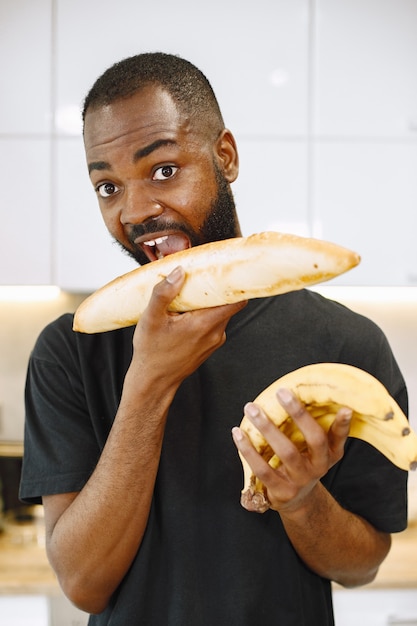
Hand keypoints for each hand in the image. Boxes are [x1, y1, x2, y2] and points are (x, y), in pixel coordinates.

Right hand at [130, 266, 246, 386]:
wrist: (154, 381)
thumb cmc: (152, 353)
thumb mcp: (151, 318)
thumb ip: (164, 293)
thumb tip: (178, 272)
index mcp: (205, 324)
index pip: (237, 300)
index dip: (234, 284)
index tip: (226, 272)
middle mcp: (215, 333)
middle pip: (227, 303)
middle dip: (214, 290)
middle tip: (198, 281)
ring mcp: (215, 341)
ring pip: (220, 313)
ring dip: (207, 304)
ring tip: (186, 300)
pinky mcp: (210, 345)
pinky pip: (213, 324)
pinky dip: (203, 316)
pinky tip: (184, 316)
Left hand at [232, 388, 351, 513]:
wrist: (298, 501)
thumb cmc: (307, 464)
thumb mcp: (323, 452)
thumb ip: (328, 431)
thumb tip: (343, 406)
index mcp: (329, 455)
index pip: (337, 437)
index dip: (343, 425)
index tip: (345, 408)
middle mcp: (318, 467)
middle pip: (313, 439)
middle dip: (298, 414)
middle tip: (282, 392)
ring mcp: (299, 480)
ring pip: (286, 452)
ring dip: (267, 428)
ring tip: (252, 408)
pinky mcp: (280, 491)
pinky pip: (262, 469)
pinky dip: (248, 450)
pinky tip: (238, 433)